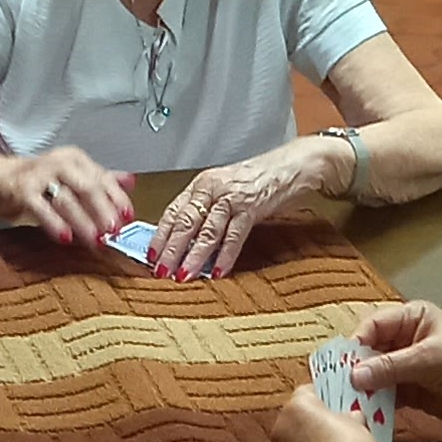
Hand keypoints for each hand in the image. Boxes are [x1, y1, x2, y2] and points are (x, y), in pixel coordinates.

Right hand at [0, 145, 131, 244]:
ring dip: (83, 221)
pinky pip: (41, 207)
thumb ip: (99, 180)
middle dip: (103, 211)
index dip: (118, 199)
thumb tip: (131, 182)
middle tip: (113, 232)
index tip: (128, 218)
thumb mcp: (70, 179)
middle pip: (88, 187)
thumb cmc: (36, 182)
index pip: (103, 178)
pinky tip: (65, 237)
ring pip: (67, 199)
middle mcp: (59, 162)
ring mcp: (39, 174)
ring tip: (94, 240)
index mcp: (75, 159)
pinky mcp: (21, 188)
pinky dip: (54, 223)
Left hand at [149, 141, 325, 278]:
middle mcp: (212, 188)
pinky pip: (234, 236)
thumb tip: (183, 239)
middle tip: (161, 270)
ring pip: (207, 231)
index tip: (151, 255)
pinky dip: (225, 256)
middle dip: (171, 250)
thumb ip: (204, 209)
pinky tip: (217, 271)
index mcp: (201, 184)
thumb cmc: (257, 179)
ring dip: (193, 257)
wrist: (290, 166)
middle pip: (185, 223)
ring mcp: (232, 198)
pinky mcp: (252, 208)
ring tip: (184, 275)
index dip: (160, 235)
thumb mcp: (223, 189)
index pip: (173, 211)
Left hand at [273, 385, 385, 441]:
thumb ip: (351, 418)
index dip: (328, 396)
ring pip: (299, 441)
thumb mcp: (360, 426)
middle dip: (321, 421)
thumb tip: (352, 418)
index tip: (343, 402)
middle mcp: (282, 426)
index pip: (309, 391)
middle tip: (345, 427)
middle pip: (302, 417)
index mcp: (297, 405)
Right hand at [347, 298, 441, 437]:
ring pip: (375, 375)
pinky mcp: (411, 391)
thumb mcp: (431, 360)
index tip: (342, 366)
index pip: (373, 326)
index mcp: (411, 318)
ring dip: (364, 390)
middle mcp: (405, 339)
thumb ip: (392, 366)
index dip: (356, 344)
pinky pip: (386, 395)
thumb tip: (354, 375)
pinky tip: (366, 415)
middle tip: (339, 389)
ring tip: (349, 406)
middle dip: (356, 370)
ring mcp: (407, 367)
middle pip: (370, 352)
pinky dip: (376, 404)